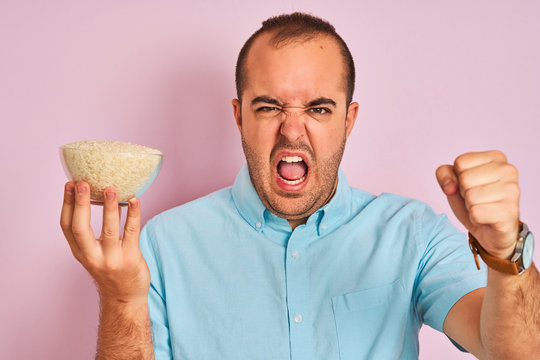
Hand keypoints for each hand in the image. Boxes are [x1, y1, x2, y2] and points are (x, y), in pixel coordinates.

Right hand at [60, 181, 149, 302]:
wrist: (125, 298)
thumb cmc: (111, 270)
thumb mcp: (96, 252)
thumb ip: (96, 231)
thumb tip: (101, 197)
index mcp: (80, 252)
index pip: (67, 226)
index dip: (67, 204)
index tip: (69, 184)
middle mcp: (92, 257)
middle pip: (81, 228)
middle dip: (81, 204)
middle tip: (83, 182)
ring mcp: (111, 259)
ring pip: (109, 230)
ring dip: (109, 207)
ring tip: (111, 188)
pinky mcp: (130, 259)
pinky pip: (131, 233)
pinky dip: (133, 215)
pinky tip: (135, 200)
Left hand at [436, 150, 519, 258]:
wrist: (491, 231)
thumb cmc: (474, 201)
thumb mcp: (454, 183)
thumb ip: (444, 174)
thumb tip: (450, 186)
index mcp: (496, 157)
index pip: (460, 162)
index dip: (458, 177)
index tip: (471, 185)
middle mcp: (508, 170)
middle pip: (465, 179)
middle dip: (464, 192)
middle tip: (477, 199)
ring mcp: (512, 190)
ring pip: (471, 196)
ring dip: (470, 206)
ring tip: (483, 207)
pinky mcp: (510, 211)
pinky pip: (476, 213)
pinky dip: (475, 218)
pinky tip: (487, 218)